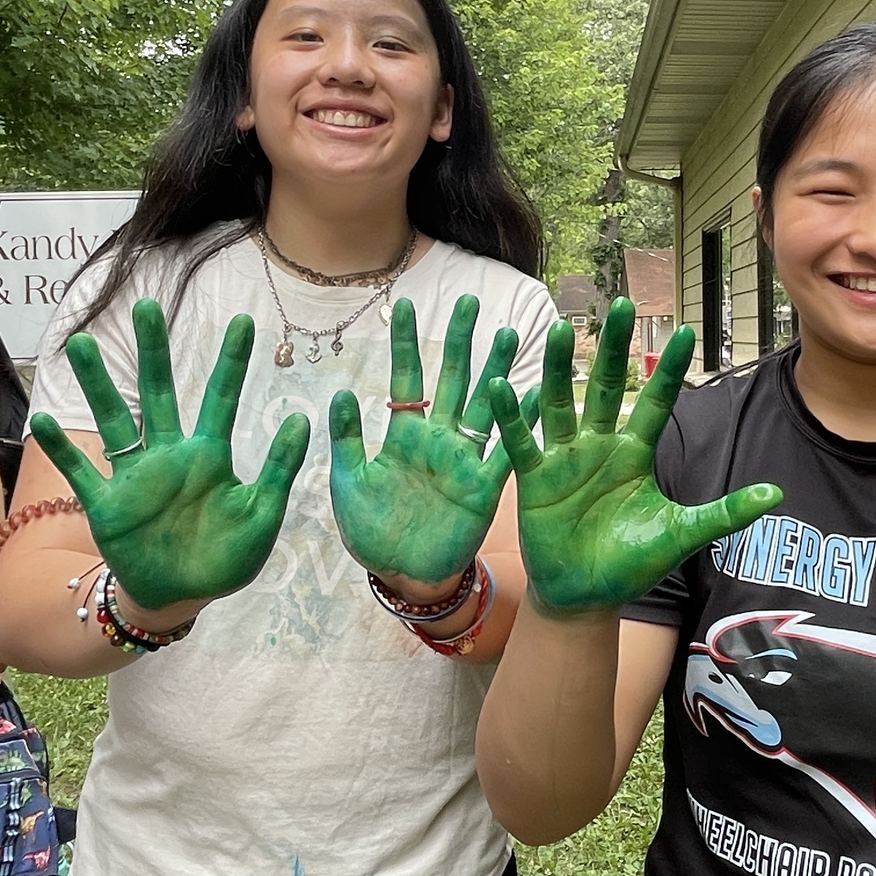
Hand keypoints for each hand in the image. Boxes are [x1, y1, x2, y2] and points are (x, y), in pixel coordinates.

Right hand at [30, 299, 311, 611]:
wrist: (182, 596)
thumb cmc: (226, 558)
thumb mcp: (262, 514)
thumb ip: (279, 469)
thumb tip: (301, 419)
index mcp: (210, 457)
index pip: (221, 399)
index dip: (232, 362)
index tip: (245, 321)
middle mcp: (170, 456)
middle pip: (159, 392)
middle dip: (152, 351)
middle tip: (144, 306)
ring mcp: (135, 477)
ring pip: (114, 419)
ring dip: (97, 384)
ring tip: (80, 343)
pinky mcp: (107, 504)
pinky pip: (81, 471)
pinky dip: (61, 449)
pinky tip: (44, 421)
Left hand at [330, 295, 536, 591]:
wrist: (404, 575)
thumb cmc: (372, 531)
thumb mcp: (349, 484)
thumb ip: (347, 441)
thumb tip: (340, 393)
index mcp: (403, 435)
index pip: (405, 377)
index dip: (403, 342)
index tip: (401, 303)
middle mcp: (438, 438)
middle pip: (452, 378)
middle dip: (460, 340)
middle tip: (470, 301)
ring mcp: (464, 459)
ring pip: (484, 403)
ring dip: (497, 369)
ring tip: (510, 333)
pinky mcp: (485, 486)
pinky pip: (505, 448)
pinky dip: (519, 421)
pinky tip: (535, 392)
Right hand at [489, 297, 781, 615]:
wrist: (587, 596)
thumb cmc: (632, 564)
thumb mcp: (681, 534)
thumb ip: (724, 513)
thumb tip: (775, 495)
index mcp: (635, 453)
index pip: (656, 402)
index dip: (669, 370)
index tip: (686, 332)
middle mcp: (599, 447)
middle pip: (604, 386)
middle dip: (611, 347)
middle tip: (619, 304)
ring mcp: (565, 459)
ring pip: (561, 402)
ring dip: (556, 368)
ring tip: (554, 329)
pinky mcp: (535, 478)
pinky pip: (523, 441)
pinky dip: (513, 415)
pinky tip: (503, 384)